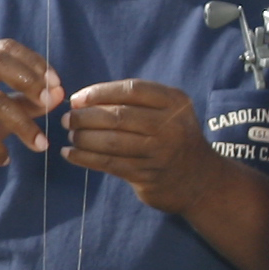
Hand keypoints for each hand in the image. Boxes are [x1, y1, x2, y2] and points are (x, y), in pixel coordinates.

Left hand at [61, 79, 220, 215]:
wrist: (200, 179)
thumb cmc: (173, 138)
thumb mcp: (167, 112)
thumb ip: (136, 102)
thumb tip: (83, 100)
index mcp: (175, 102)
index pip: (132, 90)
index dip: (100, 92)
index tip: (77, 99)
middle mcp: (171, 125)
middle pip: (119, 116)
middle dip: (86, 117)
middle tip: (68, 119)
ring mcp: (160, 152)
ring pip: (111, 141)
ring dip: (83, 138)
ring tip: (71, 135)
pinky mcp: (148, 175)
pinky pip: (109, 163)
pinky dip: (85, 157)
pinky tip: (70, 153)